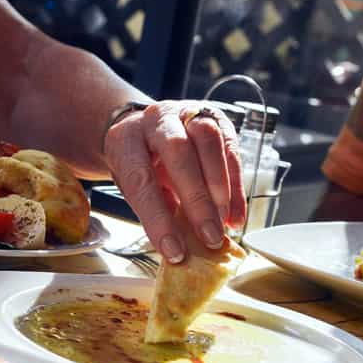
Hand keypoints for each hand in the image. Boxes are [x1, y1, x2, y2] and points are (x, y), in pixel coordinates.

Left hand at [103, 100, 246, 262]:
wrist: (147, 130)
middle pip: (179, 152)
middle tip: (209, 236)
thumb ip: (155, 209)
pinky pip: (232, 151)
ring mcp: (188, 113)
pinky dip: (236, 188)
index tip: (174, 250)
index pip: (140, 178)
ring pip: (210, 142)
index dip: (158, 218)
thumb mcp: (134, 187)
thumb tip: (180, 243)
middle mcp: (157, 119)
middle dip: (197, 199)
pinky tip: (235, 216)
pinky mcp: (216, 119)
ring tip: (223, 224)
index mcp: (126, 138)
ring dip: (220, 189)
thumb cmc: (139, 163)